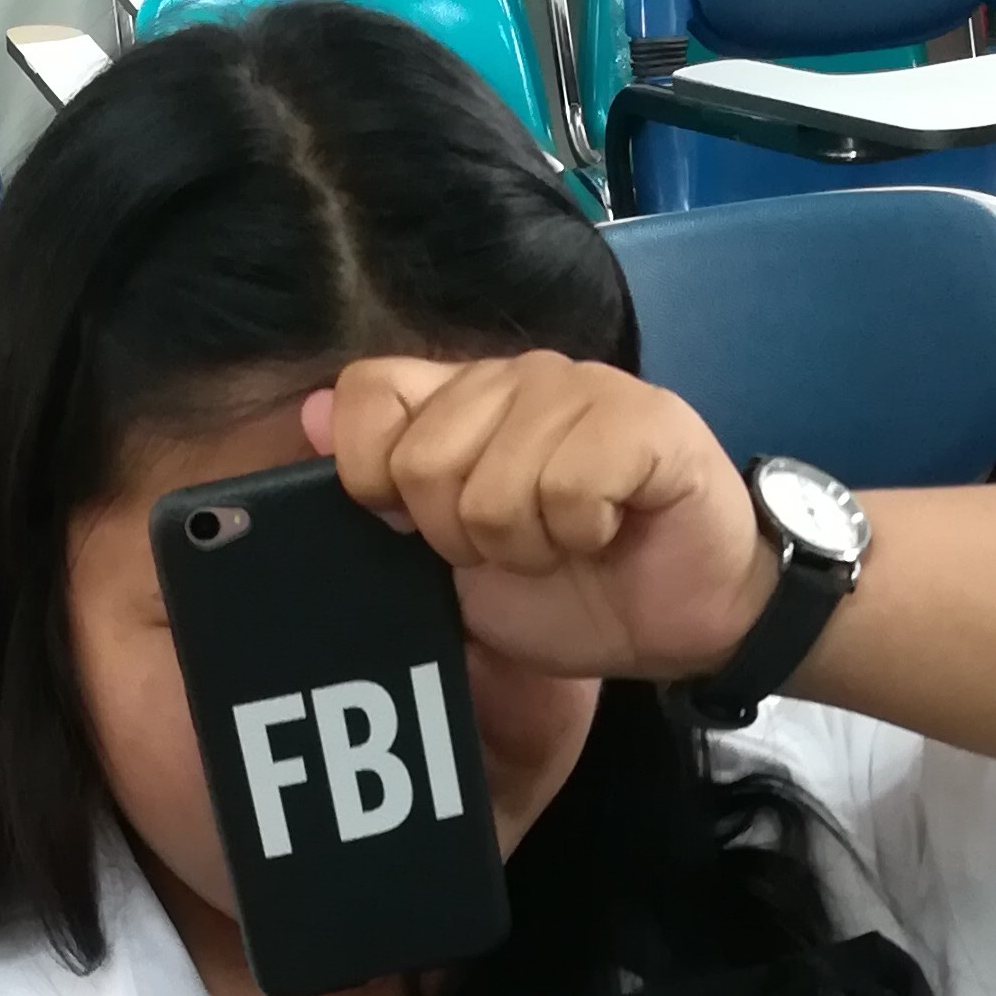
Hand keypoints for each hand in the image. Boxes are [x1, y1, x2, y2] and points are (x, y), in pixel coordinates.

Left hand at [305, 355, 777, 683]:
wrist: (688, 619)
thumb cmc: (575, 590)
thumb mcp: (456, 562)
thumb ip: (387, 496)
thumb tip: (308, 414)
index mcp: (462, 399)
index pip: (366, 394)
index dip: (372, 478)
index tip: (422, 532)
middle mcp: (515, 376)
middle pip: (422, 461)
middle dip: (464, 540)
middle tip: (521, 550)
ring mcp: (583, 388)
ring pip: (494, 486)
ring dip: (530, 547)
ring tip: (572, 543)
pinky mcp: (646, 420)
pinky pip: (568, 487)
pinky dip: (585, 534)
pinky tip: (611, 530)